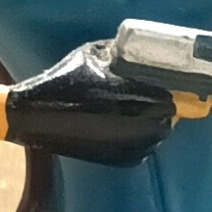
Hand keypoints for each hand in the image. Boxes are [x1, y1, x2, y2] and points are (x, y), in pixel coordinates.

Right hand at [5, 41, 178, 165]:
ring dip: (153, 122)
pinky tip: (125, 126)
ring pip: (159, 134)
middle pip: (170, 116)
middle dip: (162, 106)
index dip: (169, 88)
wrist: (40, 116)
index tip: (162, 83)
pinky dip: (141, 138)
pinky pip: (146, 148)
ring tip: (137, 111)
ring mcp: (133, 145)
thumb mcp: (93, 55)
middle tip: (150, 96)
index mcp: (137, 96)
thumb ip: (121, 53)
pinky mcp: (124, 160)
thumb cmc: (66, 80)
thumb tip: (141, 51)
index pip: (171, 96)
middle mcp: (141, 124)